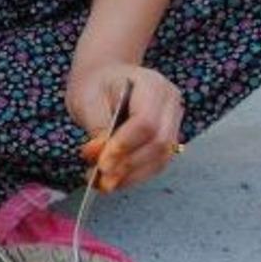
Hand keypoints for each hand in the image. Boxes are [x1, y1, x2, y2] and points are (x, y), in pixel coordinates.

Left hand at [65, 61, 183, 191]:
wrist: (105, 78)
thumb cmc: (95, 84)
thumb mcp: (87, 99)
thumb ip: (97, 127)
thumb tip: (101, 157)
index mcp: (153, 85)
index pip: (146, 121)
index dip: (125, 145)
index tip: (101, 163)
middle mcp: (170, 105)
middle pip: (159, 143)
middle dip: (128, 165)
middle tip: (100, 178)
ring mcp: (173, 123)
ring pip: (160, 158)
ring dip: (130, 176)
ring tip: (101, 183)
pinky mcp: (168, 141)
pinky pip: (156, 164)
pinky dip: (134, 176)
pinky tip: (113, 181)